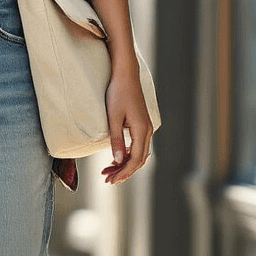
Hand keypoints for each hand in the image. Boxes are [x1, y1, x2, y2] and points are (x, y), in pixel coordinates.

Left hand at [101, 60, 151, 185]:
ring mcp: (146, 127)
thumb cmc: (118, 93)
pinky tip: (116, 159)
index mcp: (142, 130)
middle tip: (107, 180)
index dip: (123, 173)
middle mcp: (148, 130)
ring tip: (108, 172)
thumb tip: (118, 160)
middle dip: (124, 172)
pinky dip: (128, 155)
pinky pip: (138, 146)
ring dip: (125, 164)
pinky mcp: (142, 124)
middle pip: (139, 160)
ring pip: (139, 154)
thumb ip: (116, 140)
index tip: (111, 180)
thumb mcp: (113, 118)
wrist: (126, 75)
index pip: (135, 159)